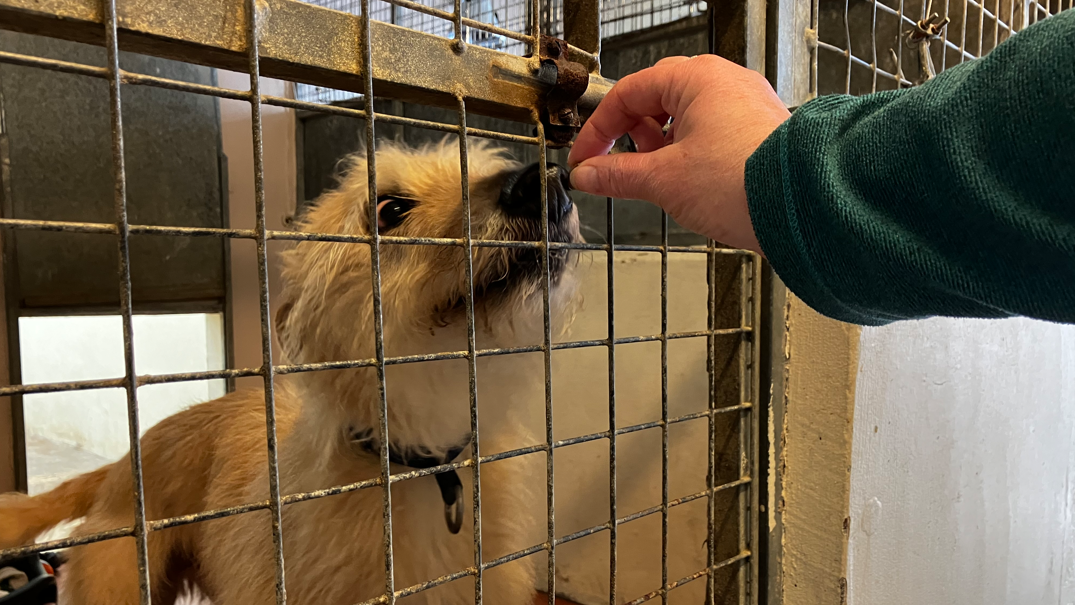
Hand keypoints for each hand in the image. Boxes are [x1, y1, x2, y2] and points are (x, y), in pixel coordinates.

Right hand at [567, 55, 789, 253]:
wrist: (802, 206)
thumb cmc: (744, 180)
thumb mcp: (663, 180)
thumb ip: (618, 175)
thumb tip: (589, 174)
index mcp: (697, 78)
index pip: (628, 93)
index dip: (598, 129)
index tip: (586, 159)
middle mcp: (725, 83)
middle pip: (658, 99)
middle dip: (632, 133)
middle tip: (618, 163)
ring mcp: (747, 105)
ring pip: (687, 116)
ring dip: (661, 145)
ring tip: (656, 176)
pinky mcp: (760, 131)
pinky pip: (713, 132)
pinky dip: (690, 152)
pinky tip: (688, 180)